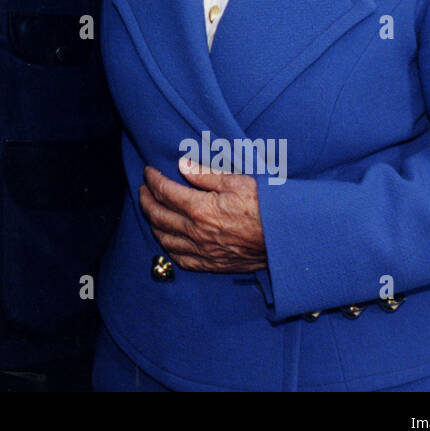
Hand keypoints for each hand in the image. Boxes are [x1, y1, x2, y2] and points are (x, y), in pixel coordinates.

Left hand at [139, 157, 267, 272]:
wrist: (287, 238)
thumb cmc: (265, 206)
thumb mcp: (236, 181)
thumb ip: (205, 174)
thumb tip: (182, 165)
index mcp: (200, 209)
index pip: (164, 192)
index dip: (152, 180)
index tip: (148, 171)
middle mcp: (197, 233)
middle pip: (158, 216)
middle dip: (146, 200)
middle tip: (143, 190)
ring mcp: (203, 251)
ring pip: (165, 239)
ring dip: (153, 223)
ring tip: (151, 211)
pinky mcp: (213, 264)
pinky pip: (181, 259)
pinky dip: (169, 248)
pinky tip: (167, 240)